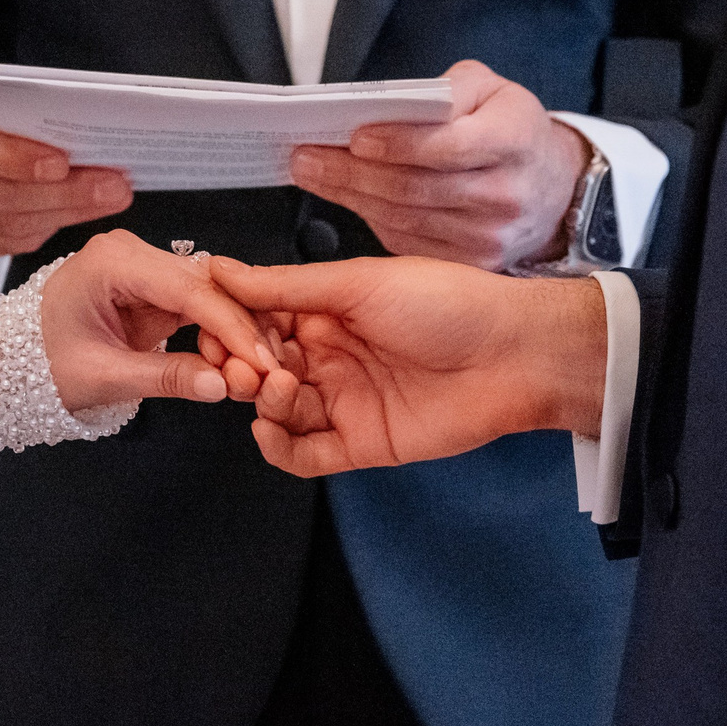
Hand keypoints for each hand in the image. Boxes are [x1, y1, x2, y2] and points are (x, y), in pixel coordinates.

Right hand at [0, 66, 133, 257]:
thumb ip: (26, 106)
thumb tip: (90, 132)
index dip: (17, 160)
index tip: (65, 162)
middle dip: (64, 192)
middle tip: (115, 185)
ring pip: (8, 224)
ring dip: (65, 213)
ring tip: (109, 198)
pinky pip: (5, 243)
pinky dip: (44, 229)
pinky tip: (73, 214)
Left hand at [40, 230, 277, 411]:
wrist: (12, 361)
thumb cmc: (40, 363)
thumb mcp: (101, 377)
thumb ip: (163, 378)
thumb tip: (221, 385)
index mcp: (111, 262)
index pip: (188, 289)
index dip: (232, 327)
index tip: (260, 361)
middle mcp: (130, 253)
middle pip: (208, 284)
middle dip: (241, 329)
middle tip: (267, 372)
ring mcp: (144, 267)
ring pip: (211, 292)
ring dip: (235, 331)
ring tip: (255, 372)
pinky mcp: (153, 286)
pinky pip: (199, 304)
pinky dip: (220, 332)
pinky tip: (236, 360)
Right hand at [200, 254, 608, 476]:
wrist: (515, 355)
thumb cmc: (452, 305)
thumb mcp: (356, 282)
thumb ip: (284, 286)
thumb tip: (224, 271)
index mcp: (326, 311)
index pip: (256, 321)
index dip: (229, 326)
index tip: (212, 326)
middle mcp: (330, 355)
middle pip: (257, 368)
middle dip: (237, 366)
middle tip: (239, 363)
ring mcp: (342, 400)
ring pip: (273, 410)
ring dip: (258, 401)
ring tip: (270, 386)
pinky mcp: (359, 442)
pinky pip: (303, 454)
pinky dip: (277, 446)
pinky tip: (269, 428)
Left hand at [287, 60, 589, 268]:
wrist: (549, 187)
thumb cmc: (509, 129)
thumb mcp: (490, 88)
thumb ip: (446, 89)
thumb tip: (386, 106)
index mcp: (513, 139)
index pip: (448, 146)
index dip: (397, 143)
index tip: (354, 136)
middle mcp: (505, 193)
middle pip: (414, 187)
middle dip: (351, 172)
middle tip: (306, 155)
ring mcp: (489, 235)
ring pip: (404, 218)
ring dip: (349, 196)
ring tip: (312, 172)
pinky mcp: (471, 261)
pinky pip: (408, 242)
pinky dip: (370, 219)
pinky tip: (347, 197)